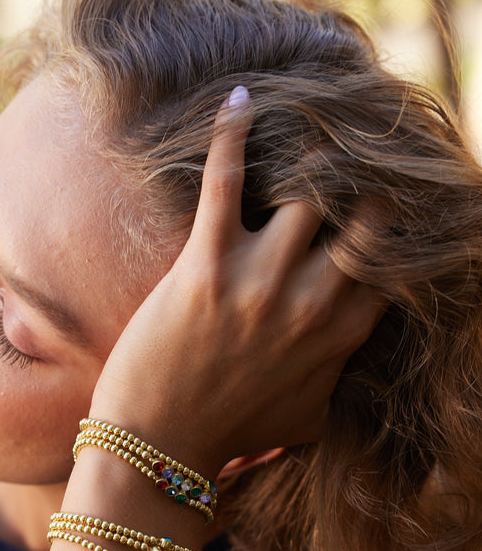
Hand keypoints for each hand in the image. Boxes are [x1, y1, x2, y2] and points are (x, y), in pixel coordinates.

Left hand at [90, 86, 382, 475]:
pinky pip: (226, 183)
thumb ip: (332, 382)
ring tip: (293, 143)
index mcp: (340, 336)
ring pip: (307, 193)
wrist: (161, 448)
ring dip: (302, 163)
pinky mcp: (207, 267)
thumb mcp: (304, 420)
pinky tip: (239, 103)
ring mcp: (261, 282)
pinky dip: (232, 137)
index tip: (372, 213)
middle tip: (336, 172)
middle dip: (357, 190)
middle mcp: (312, 303)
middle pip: (363, 218)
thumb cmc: (229, 436)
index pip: (389, 264)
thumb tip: (339, 361)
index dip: (387, 232)